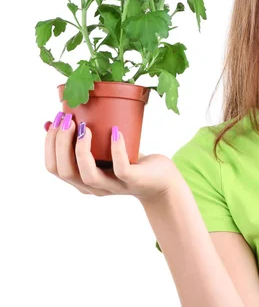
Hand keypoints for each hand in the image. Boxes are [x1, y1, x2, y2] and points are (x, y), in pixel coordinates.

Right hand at [44, 113, 179, 203]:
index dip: (49, 144)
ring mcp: (113, 186)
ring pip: (88, 175)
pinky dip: (116, 150)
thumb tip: (53, 120)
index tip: (55, 120)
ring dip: (82, 150)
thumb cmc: (130, 160)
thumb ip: (83, 139)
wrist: (161, 179)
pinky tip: (116, 132)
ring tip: (85, 127)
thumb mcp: (103, 149)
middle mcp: (93, 187)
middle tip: (67, 119)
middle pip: (66, 171)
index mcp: (81, 179)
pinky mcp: (133, 181)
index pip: (53, 168)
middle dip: (61, 144)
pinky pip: (121, 169)